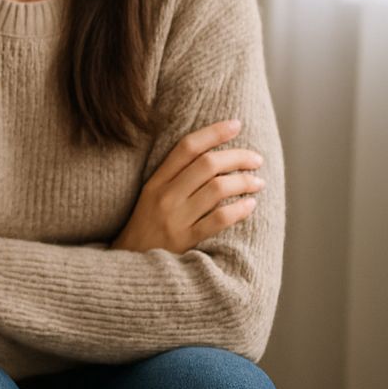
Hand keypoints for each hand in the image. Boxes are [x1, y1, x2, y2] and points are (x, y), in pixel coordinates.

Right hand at [112, 119, 263, 253]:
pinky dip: (239, 210)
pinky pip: (218, 220)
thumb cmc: (146, 226)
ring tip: (258, 182)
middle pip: (207, 165)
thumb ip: (174, 177)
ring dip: (244, 182)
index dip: (213, 133)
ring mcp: (174, 218)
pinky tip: (250, 205)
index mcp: (155, 181)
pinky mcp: (185, 240)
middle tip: (256, 159)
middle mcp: (164, 196)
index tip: (235, 125)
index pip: (186, 148)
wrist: (129, 264)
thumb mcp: (150, 196)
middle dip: (237, 157)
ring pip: (216, 189)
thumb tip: (212, 155)